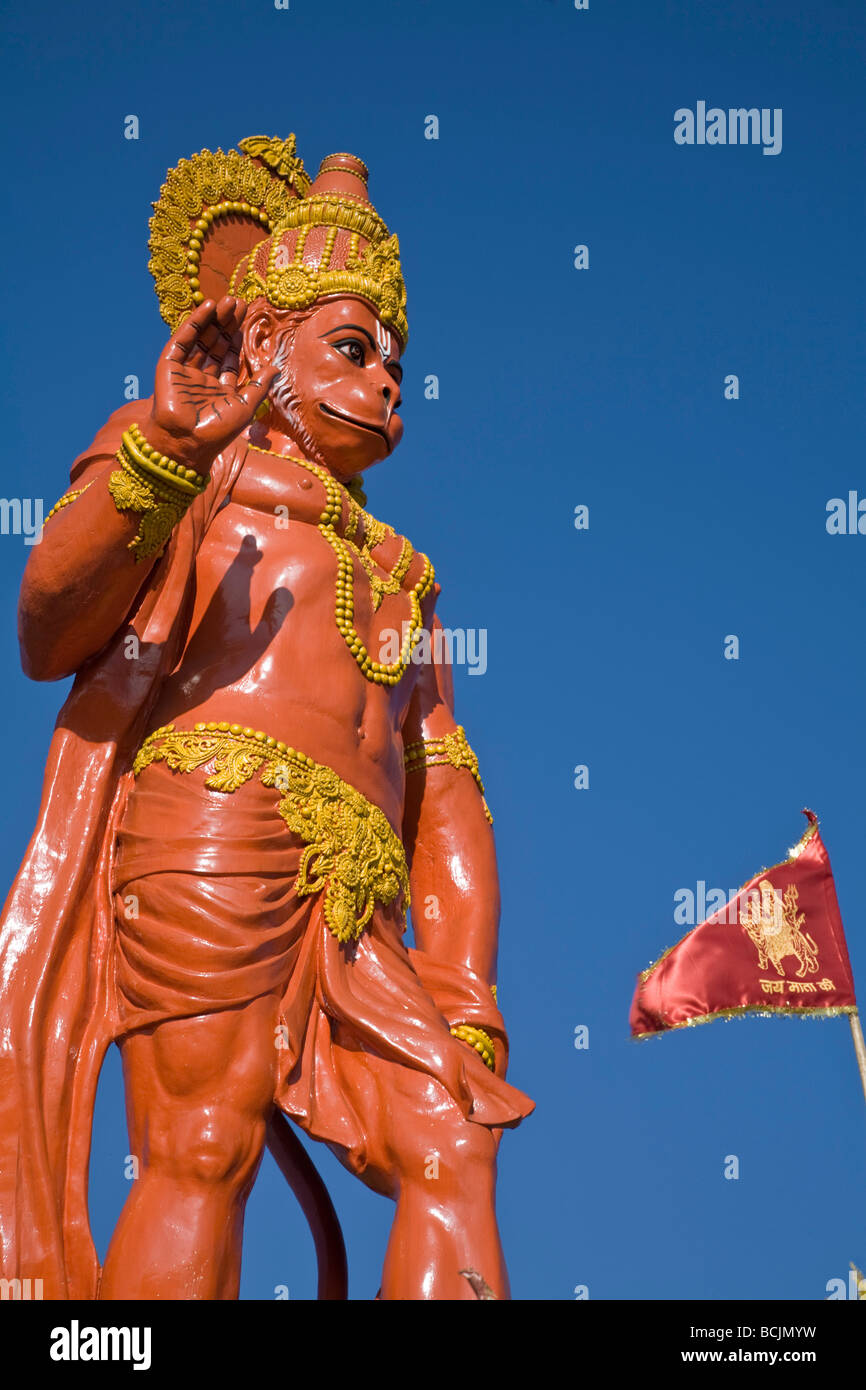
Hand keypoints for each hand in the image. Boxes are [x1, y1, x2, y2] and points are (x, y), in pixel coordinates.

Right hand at [146, 297, 278, 469]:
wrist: (186, 442)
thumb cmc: (217, 431)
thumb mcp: (246, 407)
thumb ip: (260, 386)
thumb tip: (275, 368)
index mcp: (219, 389)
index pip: (229, 358)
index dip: (237, 338)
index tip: (246, 318)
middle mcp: (202, 378)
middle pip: (215, 344)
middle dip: (227, 324)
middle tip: (238, 302)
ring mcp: (184, 372)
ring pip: (201, 339)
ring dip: (214, 320)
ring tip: (227, 301)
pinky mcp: (169, 366)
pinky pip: (182, 340)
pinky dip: (194, 323)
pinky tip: (207, 307)